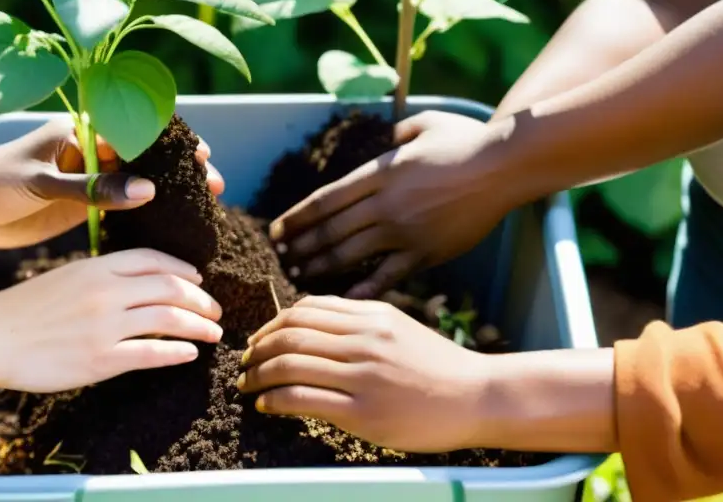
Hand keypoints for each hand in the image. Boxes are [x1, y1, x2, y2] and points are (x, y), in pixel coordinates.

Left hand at [0, 118, 224, 248]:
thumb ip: (92, 188)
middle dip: (180, 169)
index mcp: (80, 133)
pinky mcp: (81, 205)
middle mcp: (90, 153)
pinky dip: (145, 215)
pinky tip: (168, 227)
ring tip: (202, 207)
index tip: (202, 157)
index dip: (173, 143)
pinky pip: (121, 207)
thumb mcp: (42, 182)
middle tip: (214, 186)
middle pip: (146, 158)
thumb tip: (148, 191)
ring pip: (138, 183)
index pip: (138, 131)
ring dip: (168, 192)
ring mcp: (87, 180)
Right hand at [0, 249, 223, 391]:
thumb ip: (102, 277)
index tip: (198, 278)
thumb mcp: (67, 276)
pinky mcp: (100, 359)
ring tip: (213, 332)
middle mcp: (106, 291)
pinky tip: (190, 354)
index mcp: (97, 267)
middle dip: (200, 299)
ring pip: (168, 320)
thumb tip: (137, 284)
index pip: (154, 260)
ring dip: (198, 325)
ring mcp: (105, 325)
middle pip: (170, 288)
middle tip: (215, 310)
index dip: (183, 268)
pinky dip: (177, 352)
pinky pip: (151, 353)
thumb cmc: (24, 308)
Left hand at [237, 296, 484, 451]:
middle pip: (289, 334)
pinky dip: (274, 400)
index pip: (304, 310)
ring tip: (248, 387)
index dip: (271, 324)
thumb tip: (304, 321)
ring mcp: (362, 375)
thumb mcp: (396, 327)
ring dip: (258, 376)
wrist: (477, 397)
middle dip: (257, 350)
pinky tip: (267, 406)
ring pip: (289, 364)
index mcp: (369, 314)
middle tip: (245, 365)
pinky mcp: (362, 412)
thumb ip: (355, 320)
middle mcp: (363, 339)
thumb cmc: (436, 365)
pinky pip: (302, 399)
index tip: (259, 341)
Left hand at [270, 111, 515, 297]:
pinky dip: (363, 286)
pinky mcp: (426, 252)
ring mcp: (405, 230)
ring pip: (350, 253)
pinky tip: (343, 296)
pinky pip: (387, 274)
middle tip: (280, 257)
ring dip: (321, 265)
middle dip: (301, 245)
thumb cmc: (465, 140)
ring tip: (300, 275)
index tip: (276, 230)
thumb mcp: (423, 124)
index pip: (324, 200)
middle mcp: (385, 203)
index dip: (296, 218)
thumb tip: (386, 141)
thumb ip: (397, 134)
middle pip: (330, 229)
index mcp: (379, 172)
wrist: (504, 166)